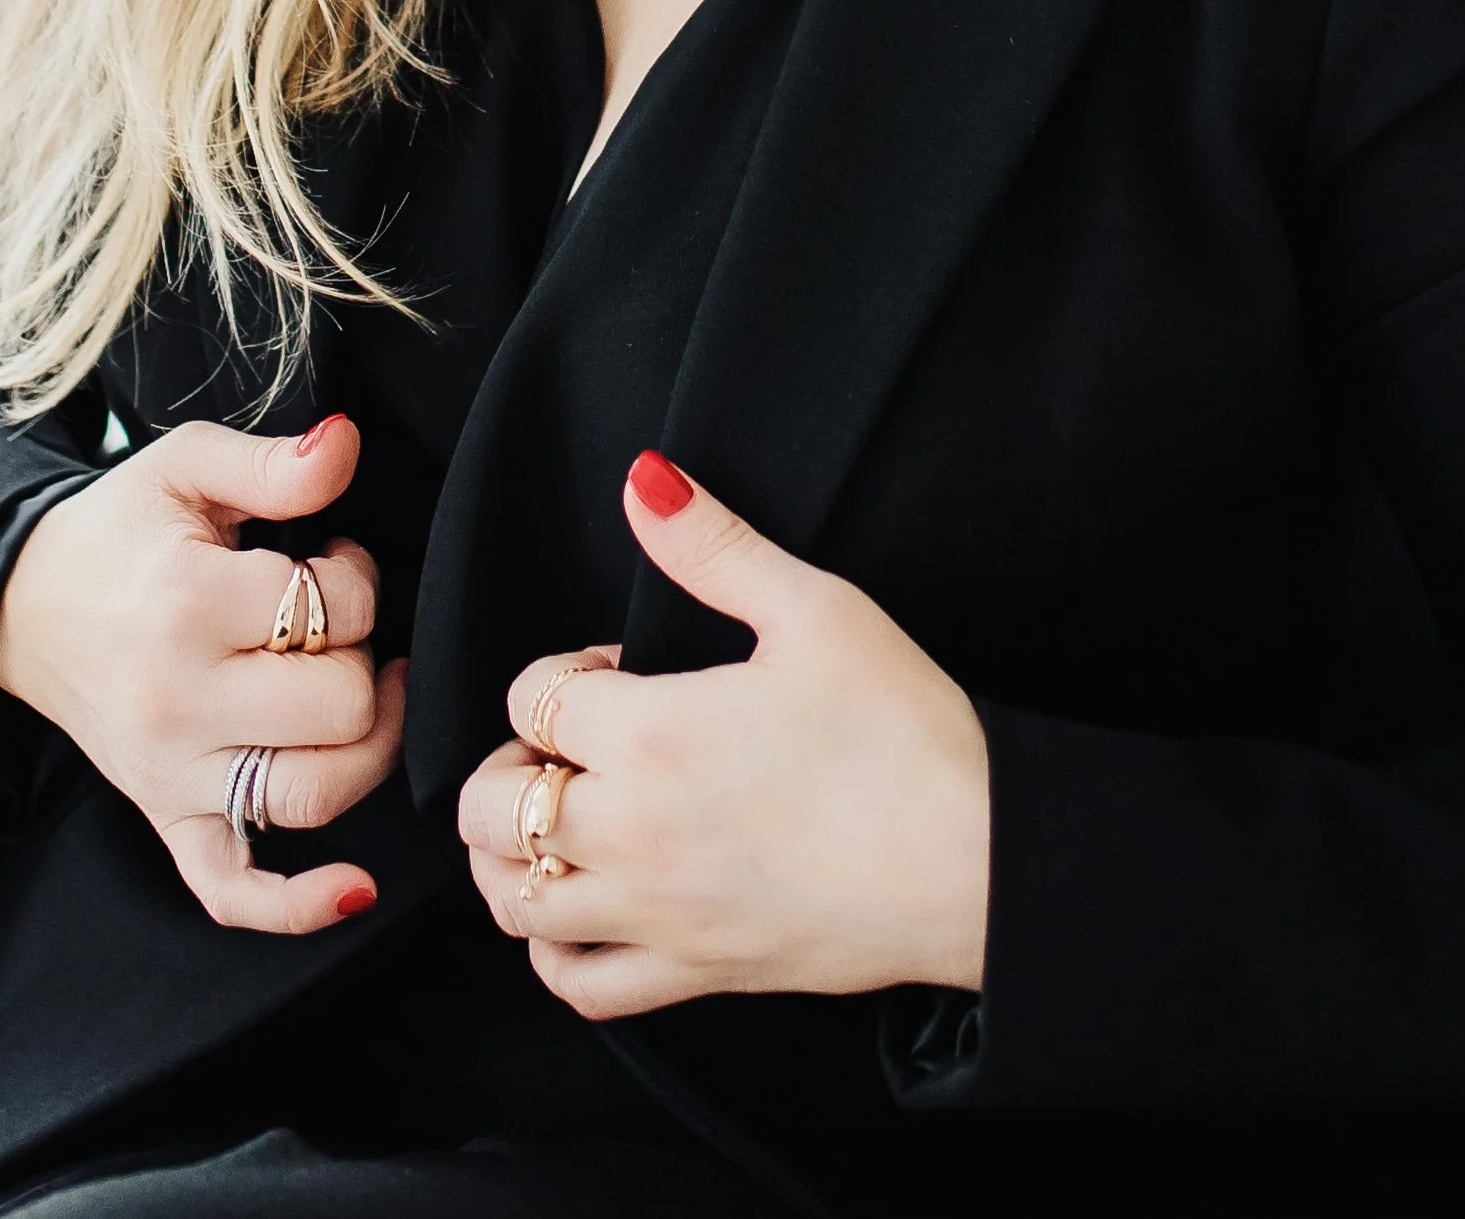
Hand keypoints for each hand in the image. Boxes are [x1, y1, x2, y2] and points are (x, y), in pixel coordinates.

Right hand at [0, 409, 403, 932]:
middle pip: (341, 706)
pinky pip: (231, 890)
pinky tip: (352, 888)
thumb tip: (347, 444)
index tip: (327, 558)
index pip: (336, 607)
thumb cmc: (121, 530)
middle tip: (329, 624)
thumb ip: (274, 462)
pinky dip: (296, 904)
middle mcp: (179, 700)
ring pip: (313, 793)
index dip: (357, 576)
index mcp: (188, 602)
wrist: (21, 602)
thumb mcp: (186, 466)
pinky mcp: (164, 818)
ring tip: (359, 695)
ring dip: (364, 746)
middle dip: (360, 655)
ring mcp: (170, 772)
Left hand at [456, 450, 988, 1017]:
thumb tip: (645, 481)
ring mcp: (658, 913)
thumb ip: (714, 545)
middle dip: (510, 757)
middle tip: (573, 740)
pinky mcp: (696, 973)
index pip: (530, 694)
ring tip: (564, 813)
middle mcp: (632, 832)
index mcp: (651, 734)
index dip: (563, 667)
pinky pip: (579, 984)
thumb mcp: (815, 609)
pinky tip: (580, 906)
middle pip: (487, 804)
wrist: (976, 862)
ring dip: (512, 850)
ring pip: (513, 898)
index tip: (621, 670)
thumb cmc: (904, 734)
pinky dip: (553, 947)